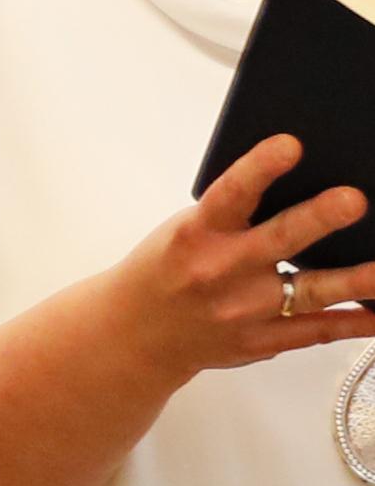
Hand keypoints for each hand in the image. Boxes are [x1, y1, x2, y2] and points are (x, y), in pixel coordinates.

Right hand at [105, 135, 374, 383]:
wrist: (134, 334)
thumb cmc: (167, 270)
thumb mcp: (186, 229)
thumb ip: (237, 211)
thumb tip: (309, 183)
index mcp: (196, 234)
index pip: (230, 194)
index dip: (260, 168)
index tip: (290, 145)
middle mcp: (220, 271)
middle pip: (279, 240)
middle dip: (318, 219)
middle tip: (353, 199)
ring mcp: (244, 311)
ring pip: (311, 291)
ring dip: (356, 279)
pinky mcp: (261, 340)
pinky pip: (317, 331)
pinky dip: (356, 322)